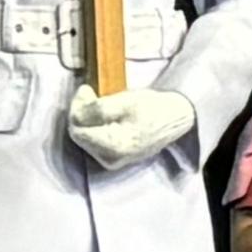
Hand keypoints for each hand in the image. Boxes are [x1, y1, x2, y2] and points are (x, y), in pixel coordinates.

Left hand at [67, 84, 198, 170]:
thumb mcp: (125, 102)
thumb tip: (76, 111)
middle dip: (81, 112)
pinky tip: (102, 113)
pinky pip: (93, 141)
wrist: (175, 120)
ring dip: (86, 117)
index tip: (85, 90)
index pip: (79, 131)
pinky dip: (93, 124)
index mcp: (114, 147)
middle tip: (89, 91)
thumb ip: (98, 109)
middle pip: (80, 135)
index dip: (77, 109)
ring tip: (96, 99)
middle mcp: (110, 160)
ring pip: (84, 138)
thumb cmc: (153, 108)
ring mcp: (112, 161)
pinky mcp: (113, 158)